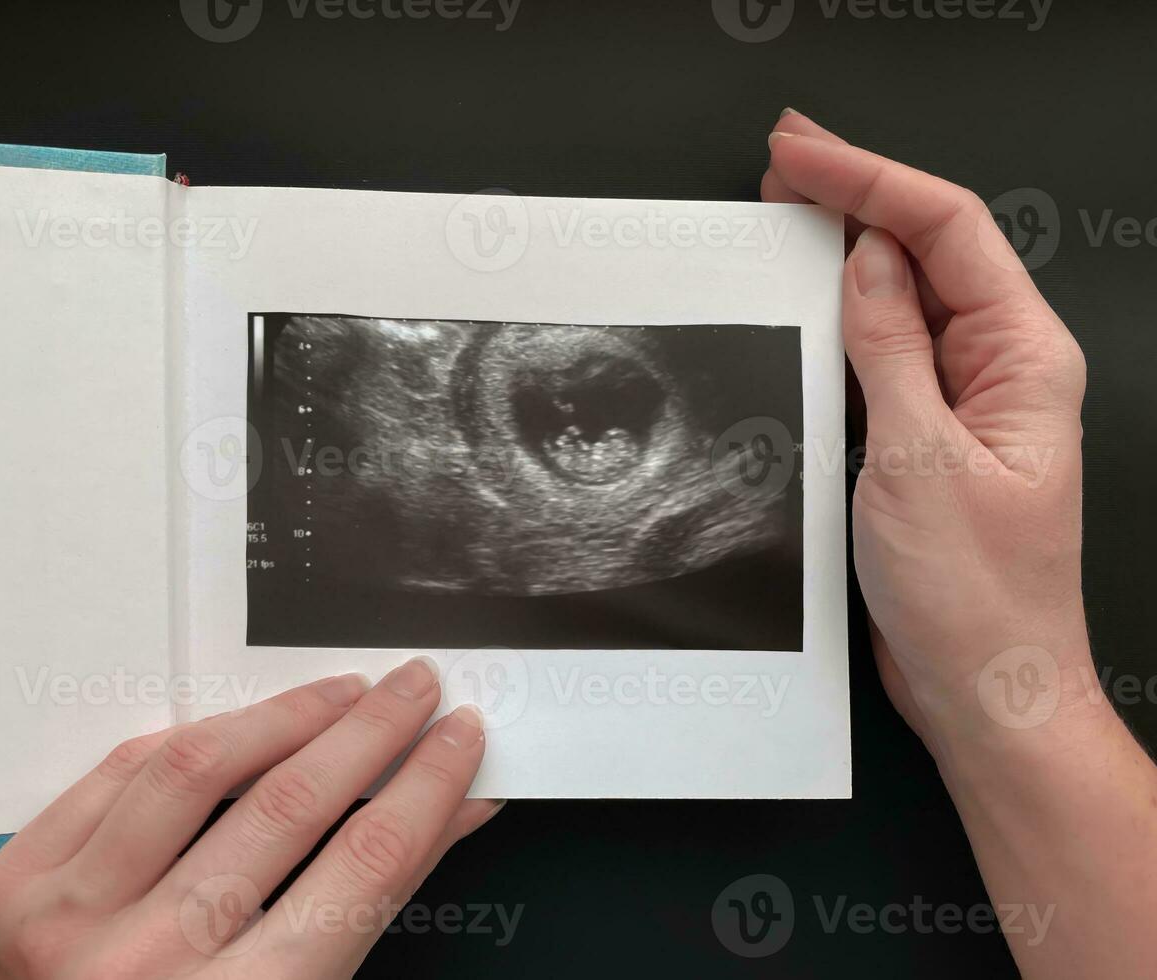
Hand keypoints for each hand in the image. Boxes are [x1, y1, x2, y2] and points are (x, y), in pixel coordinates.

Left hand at [0, 660, 499, 978]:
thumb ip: (363, 908)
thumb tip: (446, 810)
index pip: (364, 867)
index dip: (426, 787)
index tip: (458, 740)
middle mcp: (146, 965)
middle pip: (289, 806)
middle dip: (371, 731)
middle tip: (415, 688)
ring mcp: (69, 919)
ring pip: (197, 769)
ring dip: (287, 715)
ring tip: (341, 691)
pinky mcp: (17, 884)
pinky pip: (120, 772)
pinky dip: (191, 737)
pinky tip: (242, 723)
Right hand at [762, 109, 1094, 753]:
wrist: (985, 690)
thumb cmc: (977, 598)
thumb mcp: (919, 458)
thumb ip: (889, 350)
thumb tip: (867, 260)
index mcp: (1024, 358)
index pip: (948, 230)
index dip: (870, 179)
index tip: (801, 155)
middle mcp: (999, 370)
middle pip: (927, 252)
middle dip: (854, 200)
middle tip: (781, 165)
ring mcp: (961, 404)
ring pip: (900, 303)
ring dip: (842, 259)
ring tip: (782, 220)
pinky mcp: (925, 440)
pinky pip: (881, 360)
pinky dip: (837, 326)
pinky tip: (801, 309)